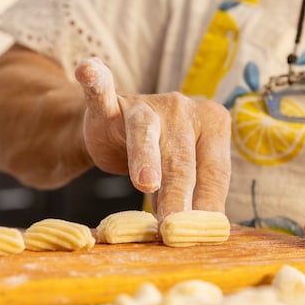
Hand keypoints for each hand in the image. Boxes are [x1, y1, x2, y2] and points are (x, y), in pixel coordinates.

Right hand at [75, 57, 231, 220]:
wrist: (115, 131)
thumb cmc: (161, 157)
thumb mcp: (182, 176)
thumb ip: (192, 196)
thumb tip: (200, 234)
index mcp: (213, 123)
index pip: (215, 170)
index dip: (208, 204)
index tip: (203, 235)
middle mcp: (183, 108)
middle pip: (182, 159)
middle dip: (179, 195)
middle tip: (174, 227)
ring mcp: (144, 104)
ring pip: (145, 133)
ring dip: (146, 157)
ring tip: (147, 183)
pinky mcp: (108, 105)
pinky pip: (100, 92)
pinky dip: (95, 80)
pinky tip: (89, 69)